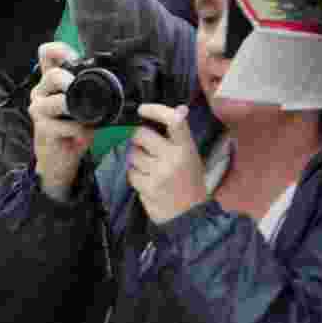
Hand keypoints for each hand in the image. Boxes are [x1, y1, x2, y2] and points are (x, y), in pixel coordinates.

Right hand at [30, 42, 94, 200]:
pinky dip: (81, 130)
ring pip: (60, 101)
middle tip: (87, 95)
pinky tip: (82, 135)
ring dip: (79, 111)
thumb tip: (115, 78)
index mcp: (49, 82)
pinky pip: (68, 125)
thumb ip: (88, 90)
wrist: (58, 160)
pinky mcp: (43, 128)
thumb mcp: (81, 106)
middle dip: (73, 83)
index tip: (76, 58)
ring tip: (86, 120)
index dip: (61, 49)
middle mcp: (40, 92)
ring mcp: (38, 110)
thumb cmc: (71, 130)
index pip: (46, 53)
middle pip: (54, 75)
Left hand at [127, 104, 206, 223]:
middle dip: (138, 139)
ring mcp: (160, 173)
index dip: (156, 110)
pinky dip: (135, 176)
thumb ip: (180, 135)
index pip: (174, 121)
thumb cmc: (188, 180)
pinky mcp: (148, 187)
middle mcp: (173, 158)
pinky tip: (147, 181)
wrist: (190, 214)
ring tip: (150, 168)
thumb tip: (179, 109)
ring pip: (132, 154)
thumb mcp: (190, 155)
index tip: (142, 109)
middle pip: (141, 135)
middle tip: (145, 147)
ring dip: (136, 160)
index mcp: (186, 147)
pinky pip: (131, 173)